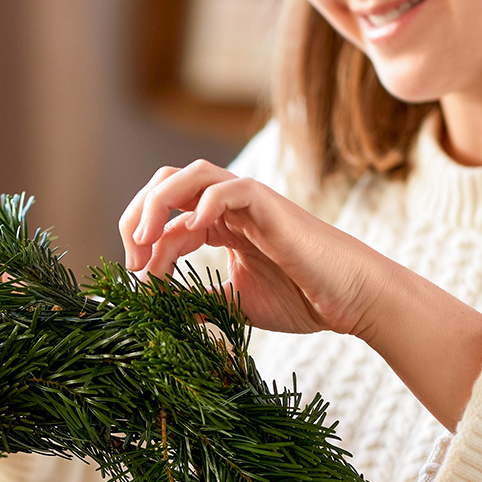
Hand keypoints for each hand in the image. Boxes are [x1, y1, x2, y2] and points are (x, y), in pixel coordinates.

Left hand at [120, 160, 386, 338]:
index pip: (164, 218)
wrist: (348, 299)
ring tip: (146, 241)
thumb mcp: (232, 302)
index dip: (142, 247)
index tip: (138, 284)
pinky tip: (192, 230)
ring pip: (189, 176)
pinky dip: (204, 202)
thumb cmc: (300, 298)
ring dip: (157, 204)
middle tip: (132, 257)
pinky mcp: (269, 205)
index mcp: (217, 224)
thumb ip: (195, 299)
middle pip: (165, 184)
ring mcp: (247, 201)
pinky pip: (229, 187)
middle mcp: (226, 205)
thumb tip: (154, 306)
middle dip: (137, 214)